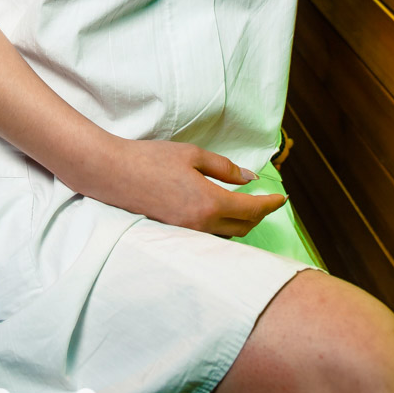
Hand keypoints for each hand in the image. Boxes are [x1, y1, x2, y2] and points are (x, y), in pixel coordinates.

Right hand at [77, 137, 286, 237]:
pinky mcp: (174, 234)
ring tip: (246, 207)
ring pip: (226, 236)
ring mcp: (186, 233)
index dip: (270, 204)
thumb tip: (249, 178)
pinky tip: (220, 215)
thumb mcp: (192, 155)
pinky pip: (208, 238)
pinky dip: (222, 228)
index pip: (252, 210)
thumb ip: (224, 168)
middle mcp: (200, 225)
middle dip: (259, 215)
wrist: (112, 173)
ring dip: (241, 224)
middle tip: (267, 201)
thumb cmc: (151, 159)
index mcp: (209, 203)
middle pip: (242, 228)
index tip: (282, 197)